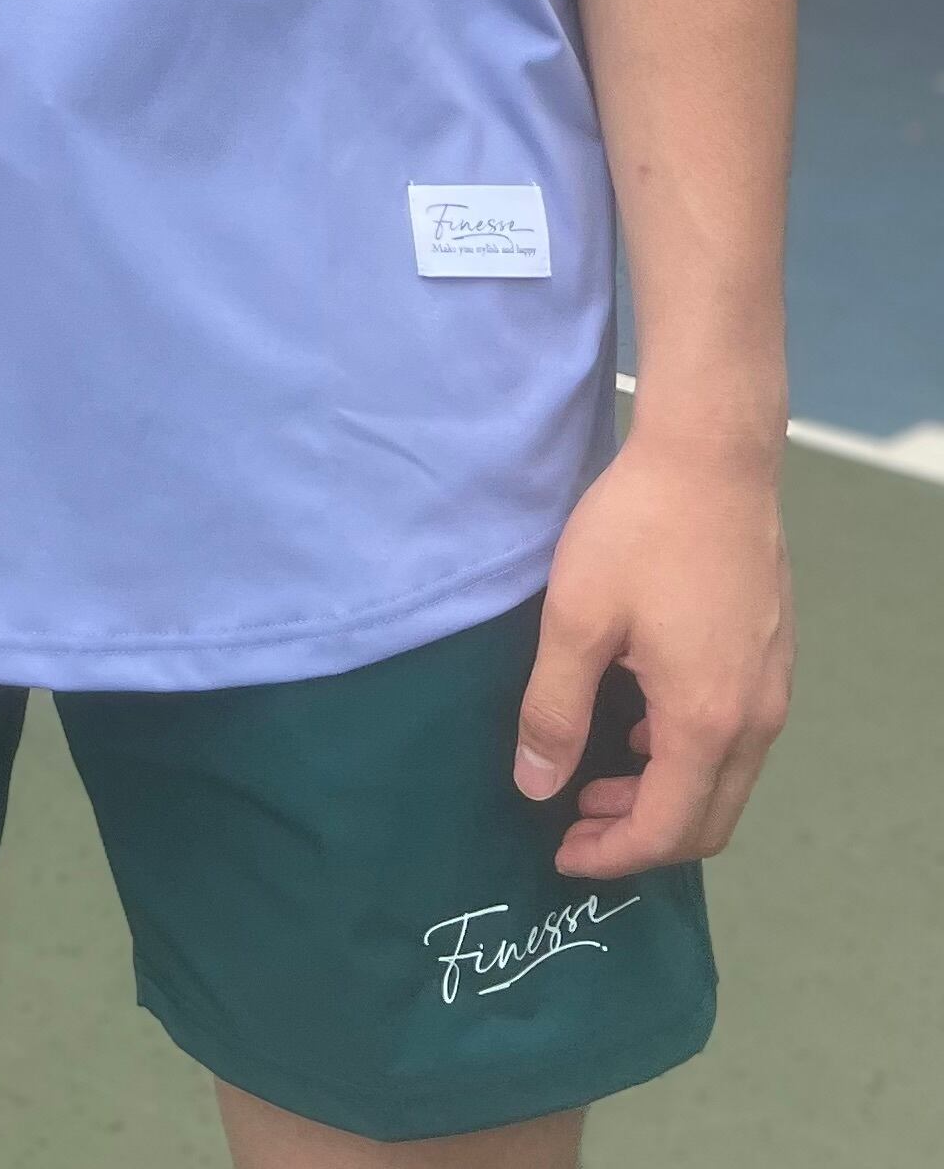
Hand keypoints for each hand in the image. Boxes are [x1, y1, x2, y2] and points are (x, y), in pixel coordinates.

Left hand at [514, 431, 793, 876]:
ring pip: (727, 779)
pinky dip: (689, 754)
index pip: (666, 830)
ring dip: (665, 795)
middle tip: (576, 820)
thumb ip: (554, 709)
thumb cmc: (638, 531)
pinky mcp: (773, 653)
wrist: (713, 455)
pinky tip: (640, 720)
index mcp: (705, 721)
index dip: (612, 855)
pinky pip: (738, 736)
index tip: (560, 852)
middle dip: (641, 835)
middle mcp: (756, 717)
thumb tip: (537, 787)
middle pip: (708, 820)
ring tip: (598, 774)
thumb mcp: (574, 618)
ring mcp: (774, 685)